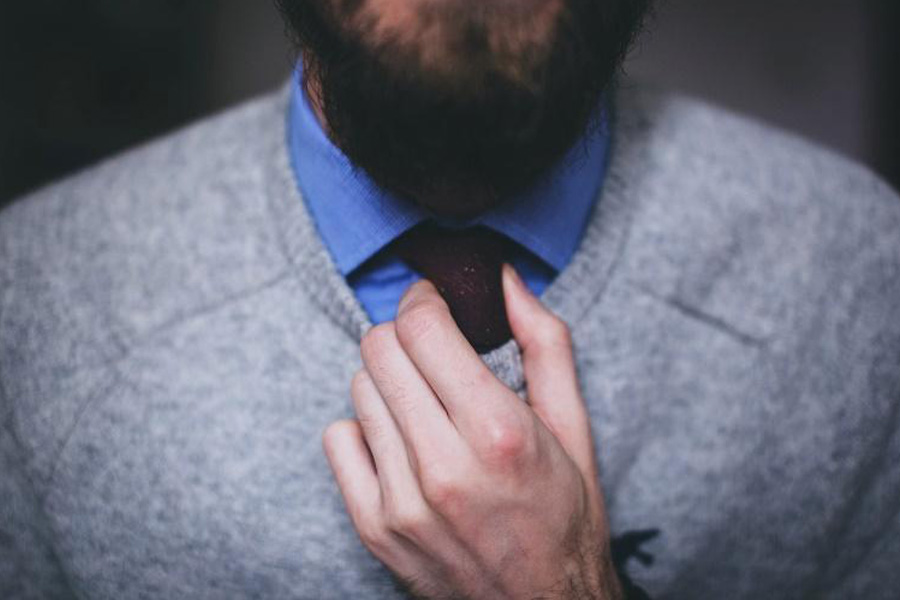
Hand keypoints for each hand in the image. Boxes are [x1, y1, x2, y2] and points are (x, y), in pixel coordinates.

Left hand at [323, 265, 621, 598]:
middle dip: (405, 335)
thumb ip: (544, 341)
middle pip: (379, 350)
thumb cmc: (564, 514)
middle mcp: (444, 467)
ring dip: (390, 383)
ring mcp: (401, 502)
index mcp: (499, 433)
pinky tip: (402, 442)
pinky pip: (338, 437)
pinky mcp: (374, 527)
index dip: (424, 300)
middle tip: (430, 351)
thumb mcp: (574, 424)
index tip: (434, 303)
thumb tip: (503, 277)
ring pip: (359, 389)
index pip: (421, 328)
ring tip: (425, 405)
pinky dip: (365, 428)